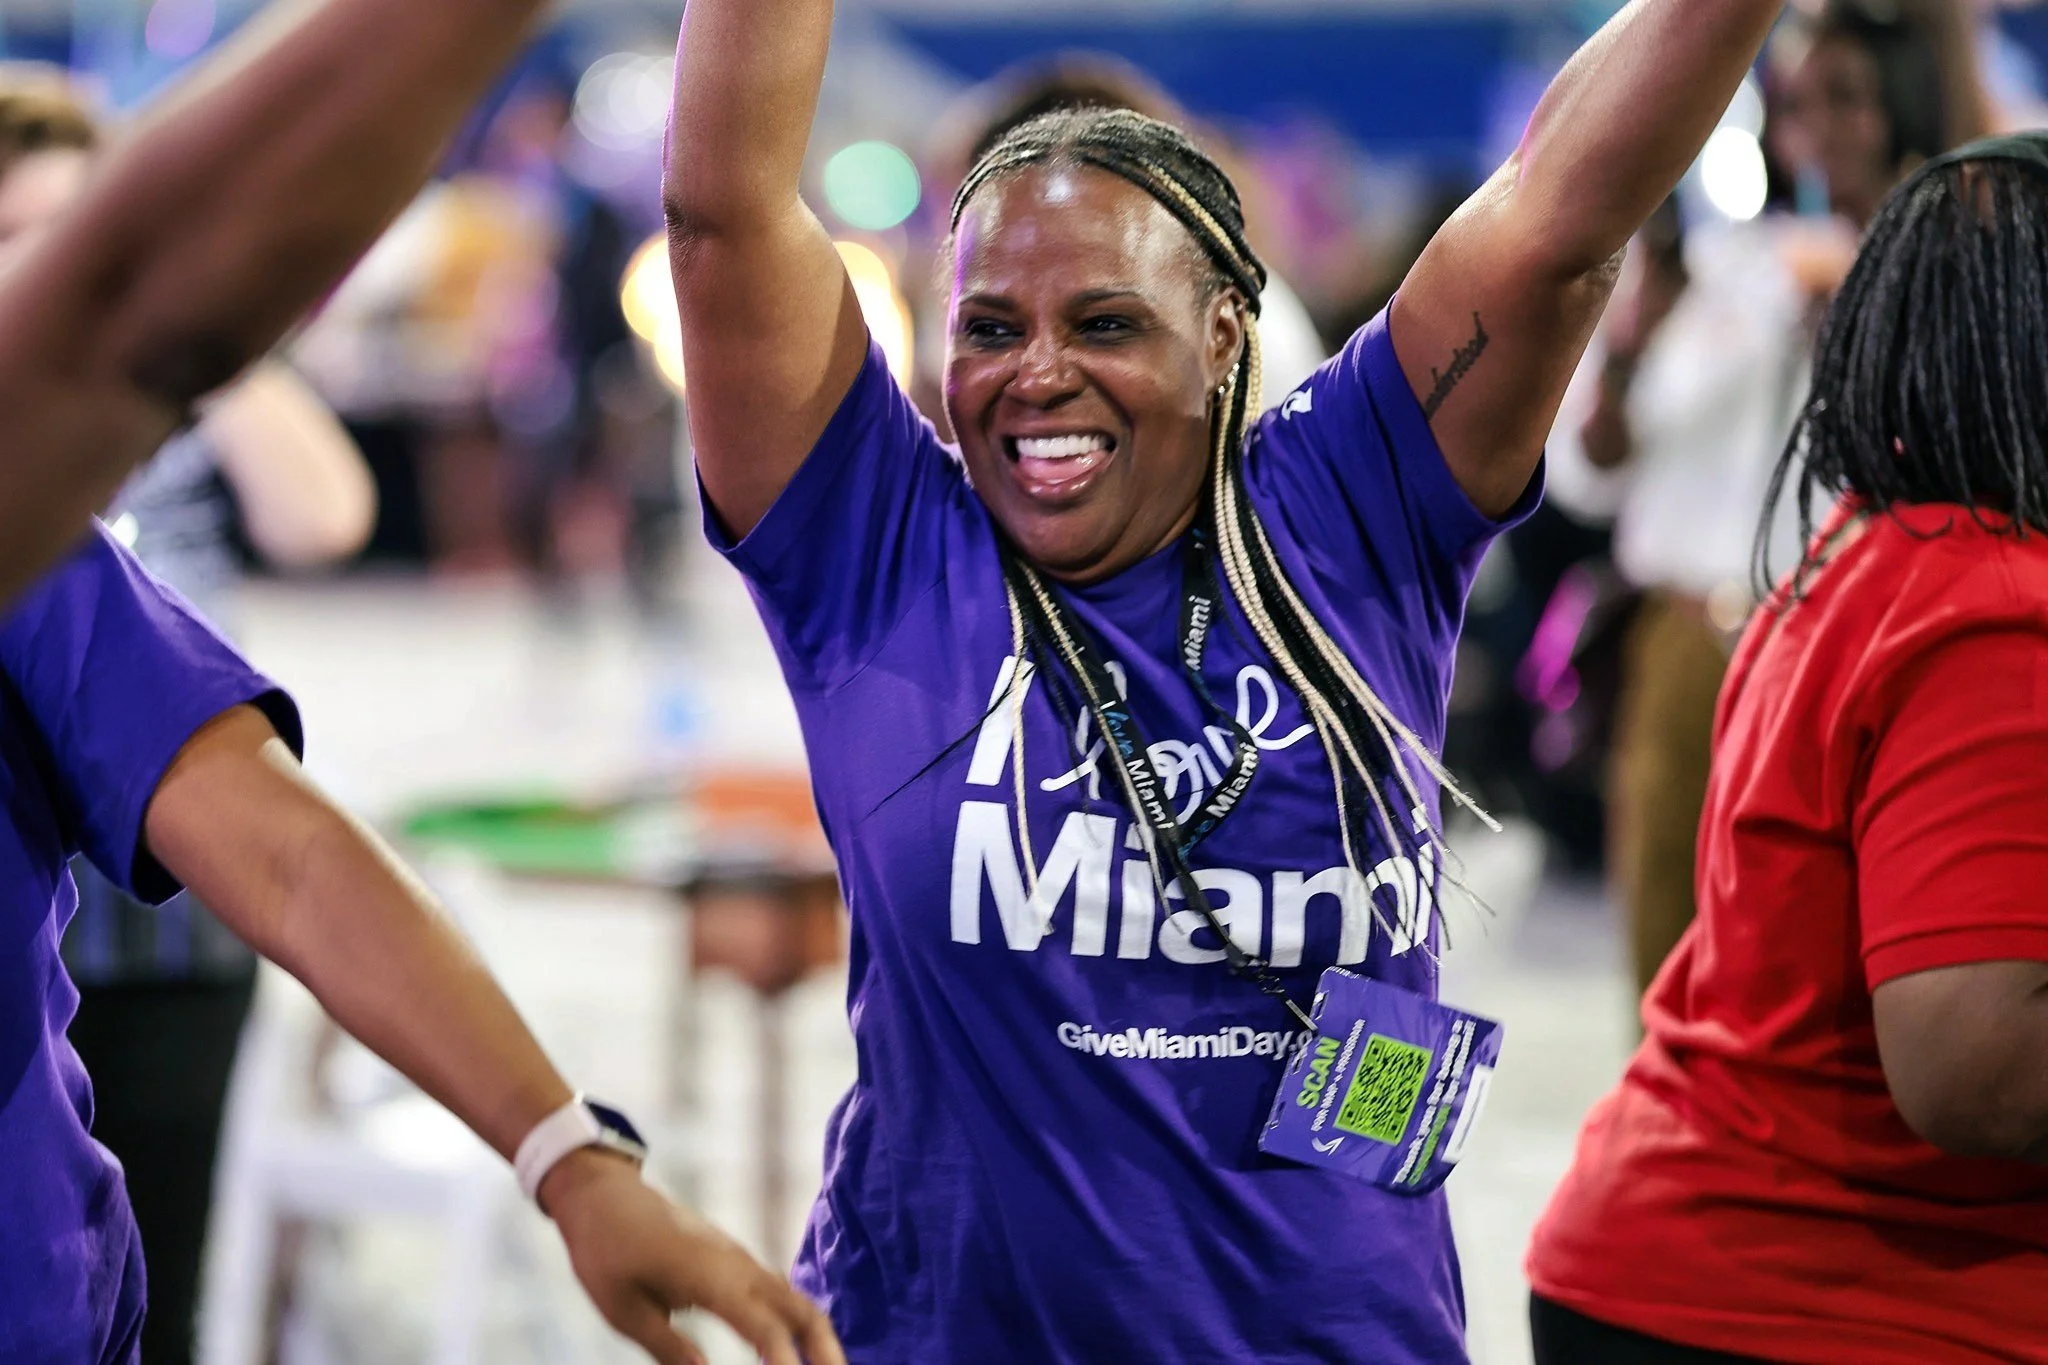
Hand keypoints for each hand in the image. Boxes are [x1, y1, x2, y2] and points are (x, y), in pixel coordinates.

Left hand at [541, 1150, 845, 1364]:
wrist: (604, 1196)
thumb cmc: (606, 1253)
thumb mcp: (623, 1310)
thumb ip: (668, 1348)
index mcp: (711, 1278)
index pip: (765, 1328)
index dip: (787, 1363)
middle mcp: (736, 1266)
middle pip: (801, 1308)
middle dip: (825, 1348)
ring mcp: (739, 1259)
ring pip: (794, 1299)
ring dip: (815, 1336)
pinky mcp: (733, 1260)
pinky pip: (777, 1291)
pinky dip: (796, 1322)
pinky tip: (795, 1347)